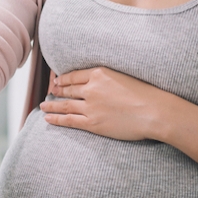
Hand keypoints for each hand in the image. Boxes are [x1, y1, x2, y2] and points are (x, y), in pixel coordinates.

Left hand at [40, 67, 164, 140]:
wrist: (153, 111)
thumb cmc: (146, 94)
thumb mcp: (124, 77)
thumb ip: (108, 79)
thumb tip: (101, 83)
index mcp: (99, 73)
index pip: (75, 75)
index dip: (63, 79)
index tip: (57, 80)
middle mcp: (91, 88)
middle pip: (68, 89)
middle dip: (57, 90)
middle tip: (50, 91)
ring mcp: (90, 107)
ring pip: (64, 105)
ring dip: (52, 105)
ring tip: (43, 106)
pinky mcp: (92, 123)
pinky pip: (69, 120)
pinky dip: (56, 119)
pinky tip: (48, 118)